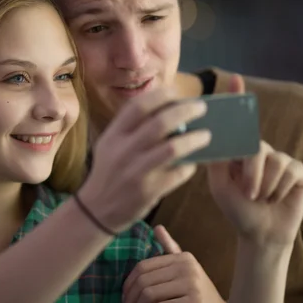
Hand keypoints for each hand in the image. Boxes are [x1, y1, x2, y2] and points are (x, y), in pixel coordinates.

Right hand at [79, 88, 211, 232]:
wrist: (97, 208)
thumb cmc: (109, 171)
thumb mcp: (110, 144)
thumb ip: (131, 127)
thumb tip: (165, 108)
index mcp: (114, 135)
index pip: (139, 106)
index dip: (161, 95)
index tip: (177, 93)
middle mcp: (124, 150)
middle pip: (160, 122)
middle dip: (185, 111)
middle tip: (201, 108)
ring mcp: (137, 171)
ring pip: (172, 148)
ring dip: (194, 139)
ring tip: (206, 135)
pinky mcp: (149, 191)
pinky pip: (178, 173)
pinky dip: (189, 166)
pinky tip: (193, 163)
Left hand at [122, 225, 225, 302]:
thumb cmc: (199, 296)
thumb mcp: (184, 272)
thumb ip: (170, 251)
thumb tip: (157, 228)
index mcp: (182, 257)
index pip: (143, 266)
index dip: (129, 284)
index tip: (124, 299)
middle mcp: (187, 266)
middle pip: (144, 280)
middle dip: (131, 300)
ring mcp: (192, 283)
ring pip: (150, 294)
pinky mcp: (193, 301)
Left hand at [207, 75, 302, 246]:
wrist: (259, 233)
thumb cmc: (236, 208)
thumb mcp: (218, 185)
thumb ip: (215, 161)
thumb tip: (207, 137)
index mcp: (238, 150)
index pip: (239, 121)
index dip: (238, 98)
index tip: (235, 79)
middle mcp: (260, 149)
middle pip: (256, 146)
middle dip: (250, 174)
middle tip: (248, 193)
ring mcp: (280, 158)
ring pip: (273, 161)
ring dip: (264, 186)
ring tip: (260, 198)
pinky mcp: (298, 170)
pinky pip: (289, 171)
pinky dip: (280, 189)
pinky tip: (276, 198)